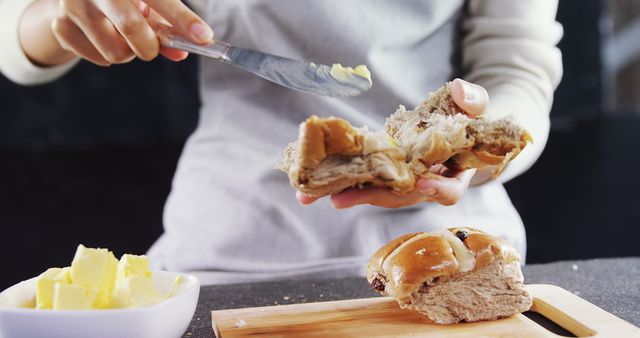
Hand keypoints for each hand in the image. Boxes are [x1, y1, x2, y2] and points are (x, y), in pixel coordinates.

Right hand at [20, 0, 212, 66]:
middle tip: (151, 47)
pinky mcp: (61, 24)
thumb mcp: (146, 2)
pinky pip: (97, 58)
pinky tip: (103, 38)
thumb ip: (167, 24)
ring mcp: (74, 5)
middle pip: (132, 28)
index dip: (182, 20)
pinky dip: (106, 55)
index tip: (203, 37)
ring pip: (115, 51)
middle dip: (149, 46)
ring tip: (123, 36)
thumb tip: (183, 51)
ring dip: (128, 52)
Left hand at [297, 78, 488, 208]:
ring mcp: (400, 183)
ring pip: (374, 193)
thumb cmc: (468, 118)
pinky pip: (362, 180)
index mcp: (453, 176)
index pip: (448, 191)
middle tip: (338, 199)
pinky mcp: (382, 174)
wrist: (454, 129)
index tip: (422, 183)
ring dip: (343, 193)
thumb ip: (473, 100)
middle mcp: (424, 186)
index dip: (437, 189)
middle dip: (368, 197)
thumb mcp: (476, 107)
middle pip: (399, 197)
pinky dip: (338, 181)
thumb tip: (459, 90)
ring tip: (309, 194)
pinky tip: (310, 183)